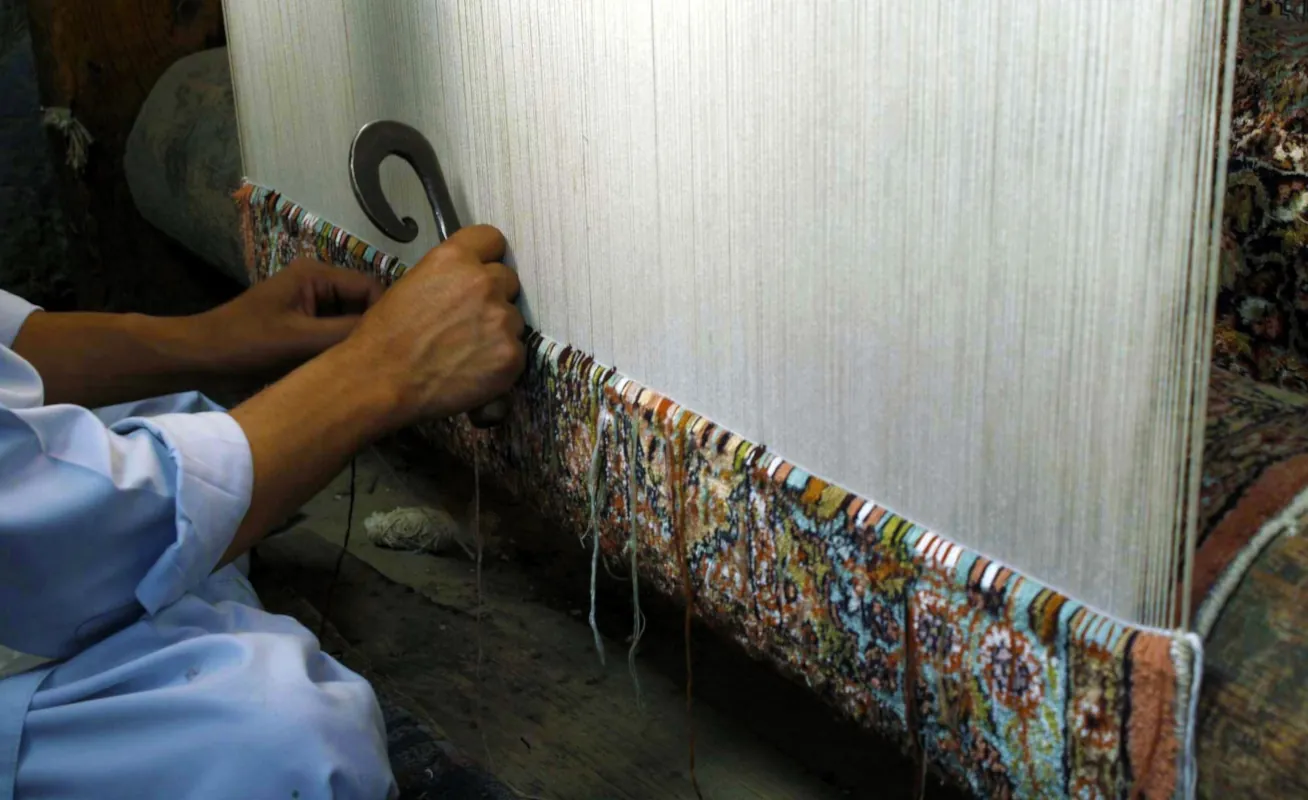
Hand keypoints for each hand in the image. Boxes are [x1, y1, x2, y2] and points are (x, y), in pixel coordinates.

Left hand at [196, 258, 384, 374]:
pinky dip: (341, 350)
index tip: (398, 347)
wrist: (200, 358)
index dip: (388, 315)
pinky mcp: (301, 325)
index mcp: (317, 275)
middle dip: (373, 330)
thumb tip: (393, 339)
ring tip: (371, 368)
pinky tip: (350, 370)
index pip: (371, 287)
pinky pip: (333, 334)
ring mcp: (308, 304)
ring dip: (356, 342)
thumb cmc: (247, 344)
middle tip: (388, 362)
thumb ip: (347, 334)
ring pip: (350, 321)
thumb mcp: (302, 341)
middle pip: (363, 304)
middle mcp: (317, 283)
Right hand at [337, 224, 524, 425]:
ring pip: (513, 319)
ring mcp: (501, 319)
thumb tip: (467, 282)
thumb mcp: (412, 284)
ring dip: (497, 331)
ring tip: (466, 350)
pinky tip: (473, 370)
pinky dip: (500, 362)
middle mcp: (483, 282)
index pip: (492, 240)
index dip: (486, 257)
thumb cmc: (386, 335)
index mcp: (455, 258)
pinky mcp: (511, 354)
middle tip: (469, 319)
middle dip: (494, 296)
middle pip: (508, 280)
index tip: (481, 271)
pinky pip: (516, 352)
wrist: (382, 379)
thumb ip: (448, 276)